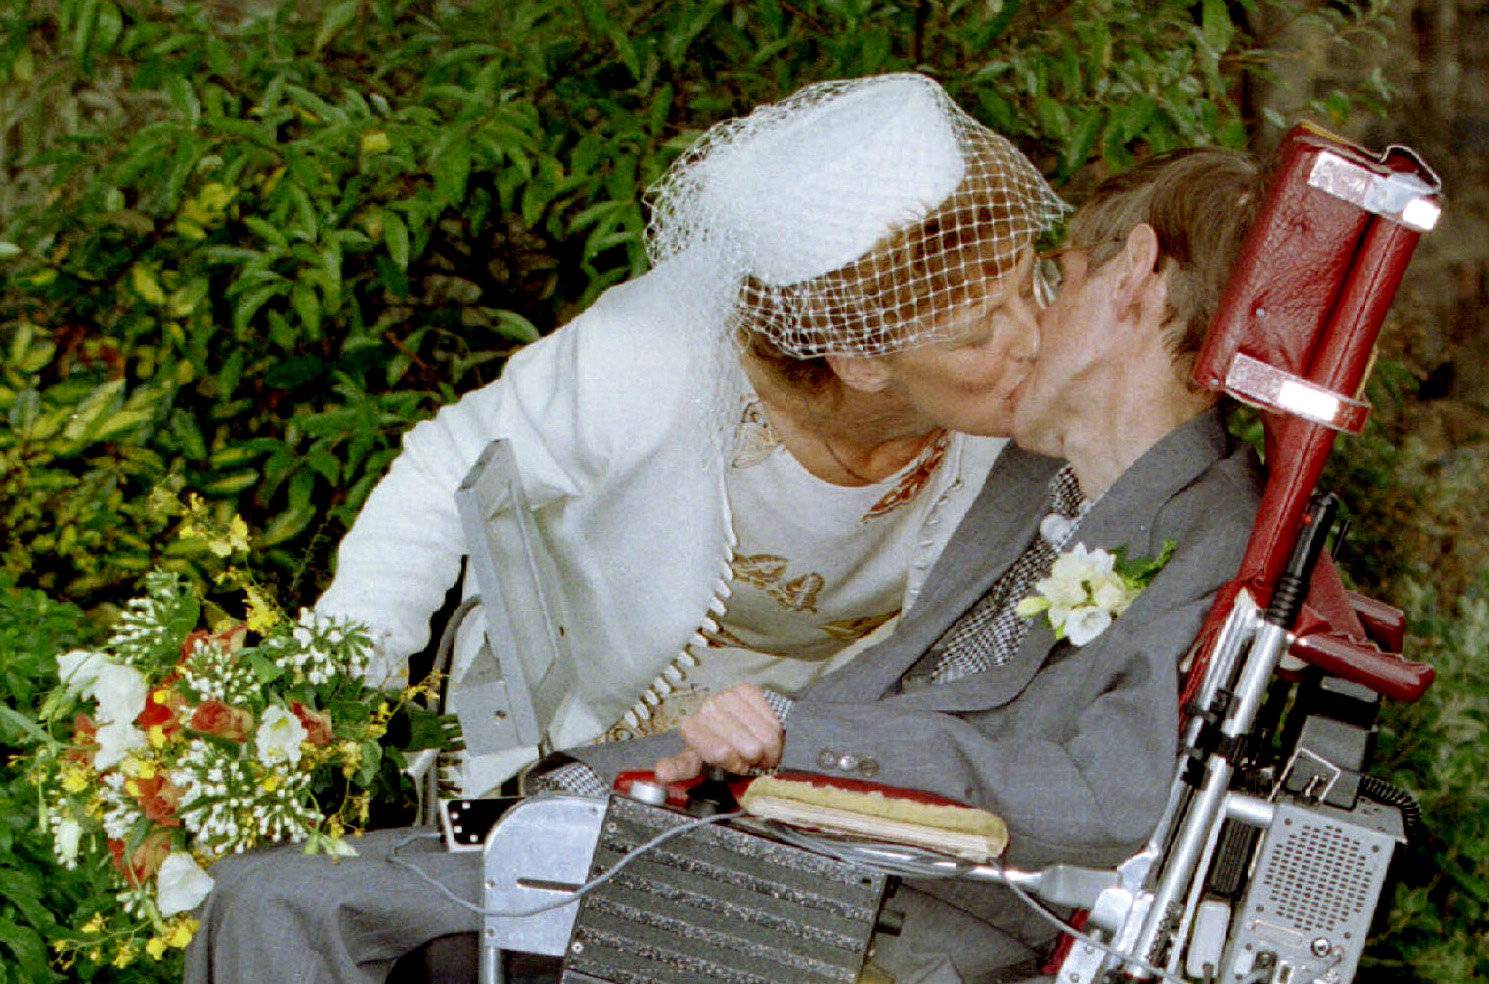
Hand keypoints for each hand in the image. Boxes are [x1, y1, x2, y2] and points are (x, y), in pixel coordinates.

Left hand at [653, 684, 783, 781]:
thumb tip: (661, 773)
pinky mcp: (749, 690)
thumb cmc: (712, 746)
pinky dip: (775, 736)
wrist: (728, 721)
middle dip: (753, 760)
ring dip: (767, 750)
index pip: (720, 752)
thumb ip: (680, 769)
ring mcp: (728, 696)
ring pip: (767, 737)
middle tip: (747, 759)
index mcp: (690, 728)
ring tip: (756, 749)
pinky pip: (775, 723)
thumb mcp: (695, 761)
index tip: (735, 766)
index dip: (735, 765)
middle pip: (750, 749)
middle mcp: (708, 708)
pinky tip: (762, 736)